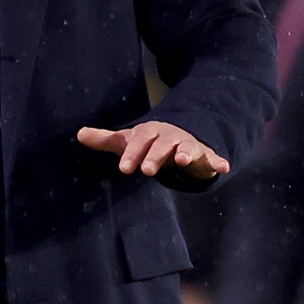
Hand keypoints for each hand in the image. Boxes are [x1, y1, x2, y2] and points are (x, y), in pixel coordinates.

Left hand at [77, 119, 228, 185]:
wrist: (181, 137)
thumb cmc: (151, 143)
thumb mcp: (130, 141)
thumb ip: (107, 140)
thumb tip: (79, 134)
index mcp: (152, 132)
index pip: (141, 139)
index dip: (133, 152)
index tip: (124, 168)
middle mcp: (171, 136)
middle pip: (163, 143)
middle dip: (155, 155)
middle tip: (146, 171)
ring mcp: (189, 144)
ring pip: (188, 147)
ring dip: (186, 152)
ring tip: (183, 160)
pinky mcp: (205, 155)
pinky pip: (213, 157)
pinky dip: (218, 162)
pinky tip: (223, 168)